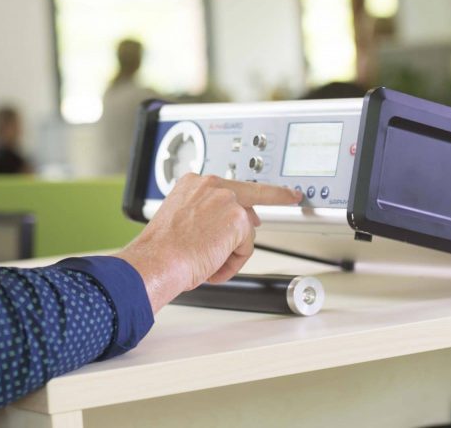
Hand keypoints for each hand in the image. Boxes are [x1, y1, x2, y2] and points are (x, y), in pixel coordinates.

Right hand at [115, 173, 301, 311]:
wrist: (158, 260)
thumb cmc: (162, 249)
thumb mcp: (181, 223)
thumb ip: (206, 216)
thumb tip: (233, 226)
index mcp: (192, 184)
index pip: (228, 186)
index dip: (250, 192)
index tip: (272, 187)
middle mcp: (210, 185)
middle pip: (255, 189)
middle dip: (276, 195)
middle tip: (292, 195)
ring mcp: (226, 199)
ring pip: (245, 229)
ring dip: (231, 250)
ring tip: (207, 260)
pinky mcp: (238, 219)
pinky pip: (246, 248)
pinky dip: (231, 263)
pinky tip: (212, 265)